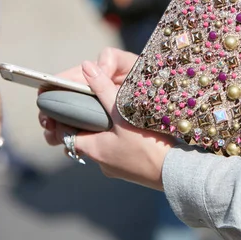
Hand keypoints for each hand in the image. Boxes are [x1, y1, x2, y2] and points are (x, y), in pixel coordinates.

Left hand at [40, 48, 174, 189]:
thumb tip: (86, 67)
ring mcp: (115, 169)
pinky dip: (120, 145)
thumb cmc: (148, 145)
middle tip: (96, 108)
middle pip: (84, 140)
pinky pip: (118, 156)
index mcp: (92, 148)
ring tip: (117, 120)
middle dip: (87, 125)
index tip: (71, 105)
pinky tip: (134, 135)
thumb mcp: (123, 113)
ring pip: (102, 148)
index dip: (65, 118)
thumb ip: (103, 90)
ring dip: (105, 135)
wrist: (175, 172)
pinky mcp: (130, 172)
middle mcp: (100, 162)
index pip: (64, 133)